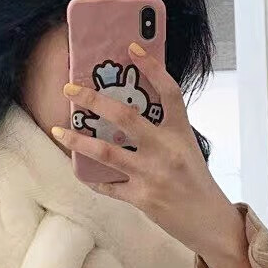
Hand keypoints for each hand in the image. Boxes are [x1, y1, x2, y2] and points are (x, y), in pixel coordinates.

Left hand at [52, 42, 241, 262]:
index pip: (169, 91)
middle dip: (93, 99)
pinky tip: (78, 170)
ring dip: (78, 140)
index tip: (132, 46)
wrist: (209, 221)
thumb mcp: (186, 149)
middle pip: (125, 116)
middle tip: (71, 89)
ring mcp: (153, 175)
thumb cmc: (196, 183)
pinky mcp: (142, 198)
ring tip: (58, 130)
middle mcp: (166, 150)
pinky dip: (91, 177)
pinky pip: (107, 185)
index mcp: (180, 133)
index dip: (152, 66)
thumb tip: (124, 117)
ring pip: (106, 151)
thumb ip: (163, 132)